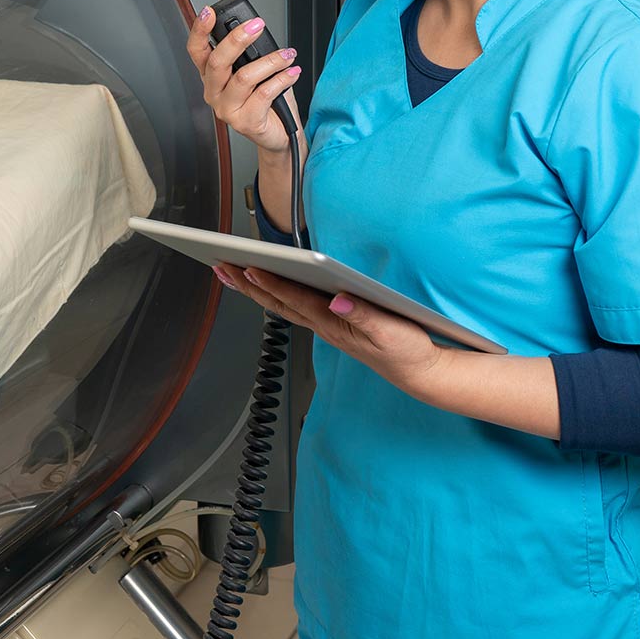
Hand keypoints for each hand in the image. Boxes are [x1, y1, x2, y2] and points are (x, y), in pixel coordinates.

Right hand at [186, 5, 302, 154]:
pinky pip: (263, 94)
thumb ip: (245, 32)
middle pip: (217, 61)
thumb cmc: (267, 99)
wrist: (279, 134)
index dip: (199, 30)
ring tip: (288, 55)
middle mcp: (214, 92)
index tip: (208, 11)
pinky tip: (292, 72)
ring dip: (270, 61)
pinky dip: (282, 79)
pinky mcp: (245, 122)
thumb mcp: (256, 61)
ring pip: (243, 77)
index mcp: (212, 76)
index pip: (196, 50)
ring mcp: (227, 109)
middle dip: (238, 39)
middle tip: (257, 25)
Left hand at [215, 263, 450, 396]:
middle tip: (222, 266)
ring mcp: (324, 326)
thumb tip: (339, 299)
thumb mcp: (392, 332)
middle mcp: (323, 325)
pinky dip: (272, 293)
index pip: (296, 300)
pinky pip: (292, 306)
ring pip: (280, 305)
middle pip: (277, 302)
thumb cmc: (406, 351)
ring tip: (230, 272)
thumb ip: (365, 315)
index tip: (250, 268)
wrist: (417, 372)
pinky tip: (262, 284)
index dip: (272, 284)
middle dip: (248, 284)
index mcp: (335, 324)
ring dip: (253, 289)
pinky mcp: (329, 323)